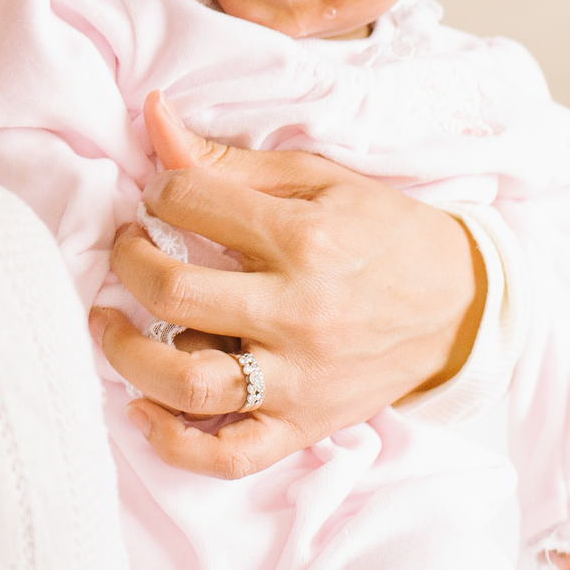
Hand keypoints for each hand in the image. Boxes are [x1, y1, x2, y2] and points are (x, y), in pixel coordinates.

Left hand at [94, 91, 485, 478]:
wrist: (460, 304)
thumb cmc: (379, 232)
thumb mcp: (315, 178)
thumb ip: (226, 159)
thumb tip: (152, 115)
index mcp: (303, 238)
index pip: (189, 203)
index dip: (157, 191)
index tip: (160, 196)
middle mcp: (299, 312)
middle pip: (174, 294)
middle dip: (126, 263)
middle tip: (126, 249)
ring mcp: (301, 378)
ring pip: (189, 382)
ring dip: (126, 353)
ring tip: (109, 323)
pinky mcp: (305, 426)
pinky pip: (229, 455)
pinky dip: (174, 441)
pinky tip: (142, 407)